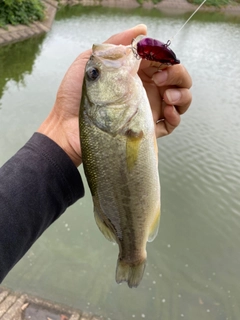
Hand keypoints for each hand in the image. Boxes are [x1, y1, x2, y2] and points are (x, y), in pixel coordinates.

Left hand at [38, 24, 191, 166]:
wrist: (67, 127)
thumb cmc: (75, 95)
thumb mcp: (91, 60)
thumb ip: (116, 43)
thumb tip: (142, 29)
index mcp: (135, 73)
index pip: (162, 61)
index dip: (166, 58)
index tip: (157, 60)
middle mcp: (146, 89)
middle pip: (177, 78)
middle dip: (178, 75)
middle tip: (160, 79)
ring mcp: (148, 109)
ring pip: (181, 99)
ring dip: (182, 95)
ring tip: (168, 98)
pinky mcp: (147, 128)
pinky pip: (172, 123)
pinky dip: (176, 116)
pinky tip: (167, 111)